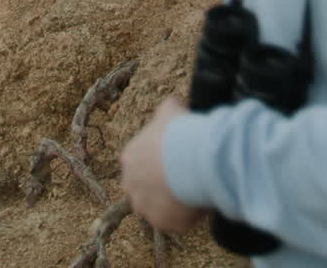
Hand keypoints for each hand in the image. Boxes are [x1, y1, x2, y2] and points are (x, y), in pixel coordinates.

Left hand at [120, 97, 206, 233]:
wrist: (189, 160)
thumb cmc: (177, 133)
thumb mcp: (169, 111)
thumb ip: (167, 109)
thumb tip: (172, 102)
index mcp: (129, 157)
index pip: (138, 164)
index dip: (156, 163)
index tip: (173, 161)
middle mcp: (130, 185)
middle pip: (143, 189)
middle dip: (158, 186)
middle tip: (180, 180)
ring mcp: (145, 207)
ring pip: (156, 209)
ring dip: (169, 204)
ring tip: (189, 194)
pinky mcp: (162, 224)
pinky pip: (174, 224)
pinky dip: (185, 217)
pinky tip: (197, 204)